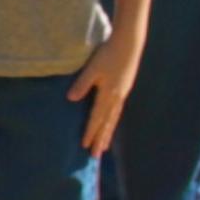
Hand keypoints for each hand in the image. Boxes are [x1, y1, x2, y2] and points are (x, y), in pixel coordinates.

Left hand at [73, 39, 142, 156]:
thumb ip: (82, 84)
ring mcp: (122, 94)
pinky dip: (113, 121)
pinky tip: (110, 124)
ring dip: (108, 133)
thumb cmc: (108, 54)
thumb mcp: (92, 68)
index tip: (84, 146)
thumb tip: (71, 99)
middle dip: (100, 139)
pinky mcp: (124, 88)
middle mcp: (117, 98)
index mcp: (108, 95)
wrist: (129, 43)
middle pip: (107, 123)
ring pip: (113, 119)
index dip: (90, 132)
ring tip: (104, 146)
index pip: (96, 118)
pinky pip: (117, 111)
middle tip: (95, 155)